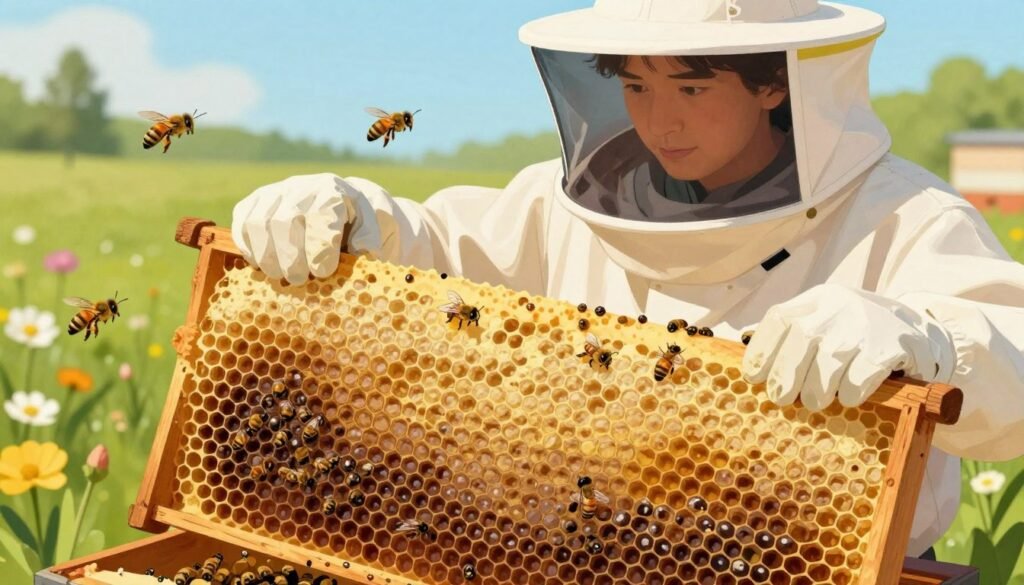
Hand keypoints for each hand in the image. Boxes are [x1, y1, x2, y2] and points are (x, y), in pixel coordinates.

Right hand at [232, 173, 382, 284]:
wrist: (339, 205)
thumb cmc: (357, 224)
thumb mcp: (374, 230)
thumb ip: (370, 241)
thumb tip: (361, 251)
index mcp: (332, 191)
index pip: (320, 215)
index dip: (319, 246)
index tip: (323, 271)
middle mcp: (301, 187)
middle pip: (286, 220)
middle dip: (291, 255)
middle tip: (299, 280)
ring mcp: (274, 192)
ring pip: (259, 222)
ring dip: (267, 255)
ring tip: (280, 277)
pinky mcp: (255, 202)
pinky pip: (242, 222)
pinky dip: (248, 247)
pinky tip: (261, 264)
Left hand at [741, 284, 955, 410]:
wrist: (918, 331)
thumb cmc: (858, 333)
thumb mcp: (824, 322)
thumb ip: (791, 334)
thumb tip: (748, 357)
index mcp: (817, 300)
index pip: (780, 318)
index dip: (761, 350)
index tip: (753, 377)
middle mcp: (839, 306)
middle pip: (801, 340)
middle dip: (785, 376)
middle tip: (782, 398)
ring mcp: (866, 324)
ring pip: (829, 362)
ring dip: (817, 390)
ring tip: (817, 401)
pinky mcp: (891, 346)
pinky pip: (860, 377)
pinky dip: (851, 394)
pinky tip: (851, 397)